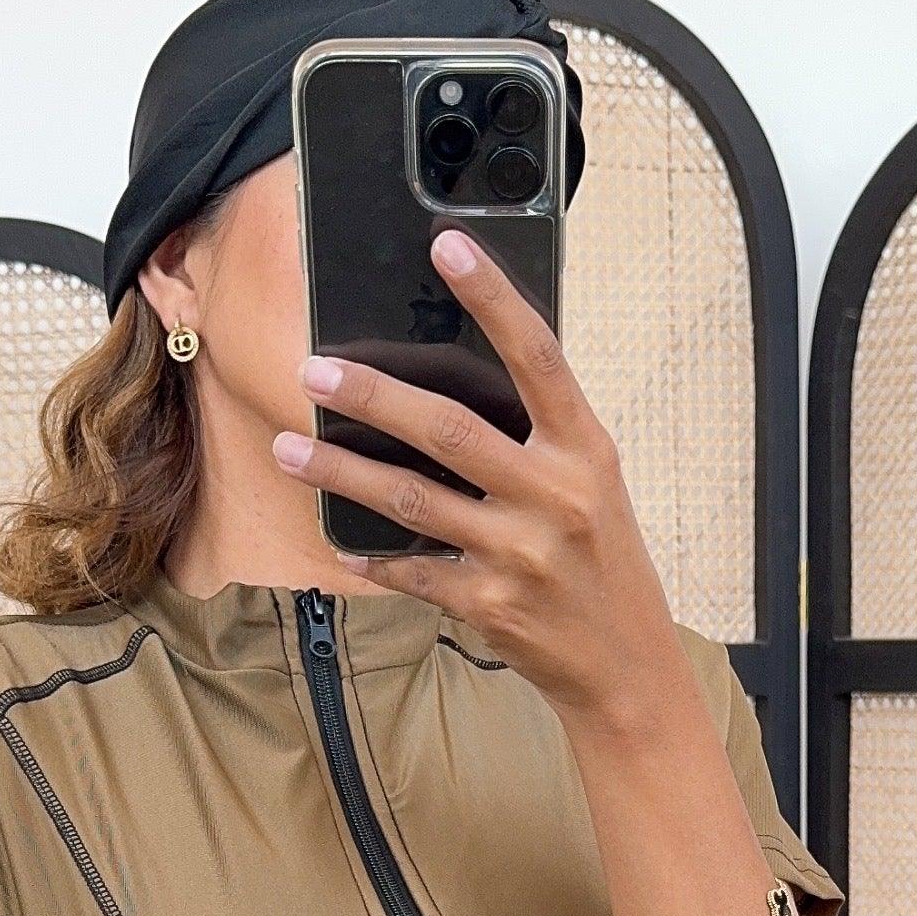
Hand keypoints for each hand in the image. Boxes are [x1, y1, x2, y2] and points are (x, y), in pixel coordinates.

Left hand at [271, 230, 691, 736]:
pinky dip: (370, 556)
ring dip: (341, 472)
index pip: (538, 356)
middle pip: (449, 428)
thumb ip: (538, 438)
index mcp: (585, 450)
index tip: (446, 246)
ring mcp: (522, 554)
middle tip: (314, 371)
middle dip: (373, 396)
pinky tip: (339, 541)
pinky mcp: (491, 605)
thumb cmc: (602, 563)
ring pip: (412, 500)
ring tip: (289, 449)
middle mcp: (556, 495)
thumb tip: (451, 381)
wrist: (627, 669)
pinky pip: (412, 569)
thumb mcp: (592, 487)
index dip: (493, 297)